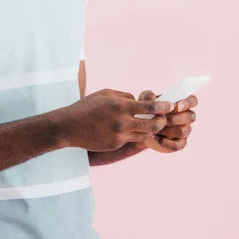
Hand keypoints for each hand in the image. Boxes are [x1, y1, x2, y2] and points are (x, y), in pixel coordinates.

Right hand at [59, 89, 173, 151]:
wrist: (69, 127)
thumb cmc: (86, 107)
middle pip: (153, 125)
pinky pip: (130, 139)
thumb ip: (124, 96)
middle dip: (161, 122)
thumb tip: (139, 101)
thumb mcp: (105, 94)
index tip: (169, 105)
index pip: (150, 107)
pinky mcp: (115, 144)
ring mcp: (119, 135)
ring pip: (144, 134)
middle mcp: (122, 122)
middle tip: (161, 118)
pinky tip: (125, 130)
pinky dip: (131, 134)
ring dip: (147, 129)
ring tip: (145, 123)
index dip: (164, 106)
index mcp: (120, 106)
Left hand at [139, 90, 197, 152]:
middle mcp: (186, 117)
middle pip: (191, 117)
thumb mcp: (144, 101)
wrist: (142, 130)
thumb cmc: (147, 111)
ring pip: (183, 131)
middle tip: (159, 120)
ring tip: (154, 129)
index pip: (193, 100)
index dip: (187, 103)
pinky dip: (166, 142)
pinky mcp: (179, 143)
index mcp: (181, 104)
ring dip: (167, 130)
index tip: (176, 106)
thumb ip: (148, 96)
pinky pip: (178, 145)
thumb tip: (153, 98)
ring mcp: (184, 130)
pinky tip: (155, 138)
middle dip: (173, 119)